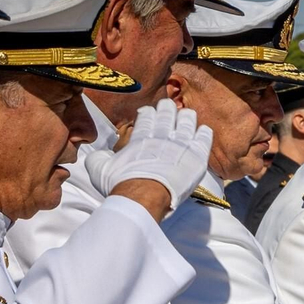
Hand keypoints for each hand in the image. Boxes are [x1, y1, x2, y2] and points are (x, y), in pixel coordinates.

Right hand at [83, 99, 213, 216]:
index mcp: (141, 137)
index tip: (149, 112)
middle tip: (168, 107)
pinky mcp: (197, 156)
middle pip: (167, 114)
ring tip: (187, 115)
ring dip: (186, 117)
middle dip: (167, 109)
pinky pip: (204, 138)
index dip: (148, 112)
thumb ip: (99, 158)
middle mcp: (162, 136)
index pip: (147, 117)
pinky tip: (203, 130)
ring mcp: (181, 144)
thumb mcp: (100, 169)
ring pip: (187, 121)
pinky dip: (203, 132)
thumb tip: (99, 155)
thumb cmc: (121, 184)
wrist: (144, 195)